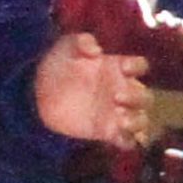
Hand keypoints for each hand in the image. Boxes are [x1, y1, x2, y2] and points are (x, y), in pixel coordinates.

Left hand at [31, 34, 148, 147]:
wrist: (37, 92)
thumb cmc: (57, 64)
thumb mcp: (66, 46)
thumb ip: (81, 42)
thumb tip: (96, 50)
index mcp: (117, 68)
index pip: (140, 67)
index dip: (137, 67)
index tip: (123, 67)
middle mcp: (121, 90)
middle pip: (145, 98)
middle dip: (137, 98)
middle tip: (116, 97)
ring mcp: (115, 113)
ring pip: (141, 120)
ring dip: (137, 121)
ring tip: (120, 120)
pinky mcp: (106, 131)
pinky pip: (128, 141)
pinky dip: (129, 141)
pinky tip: (117, 134)